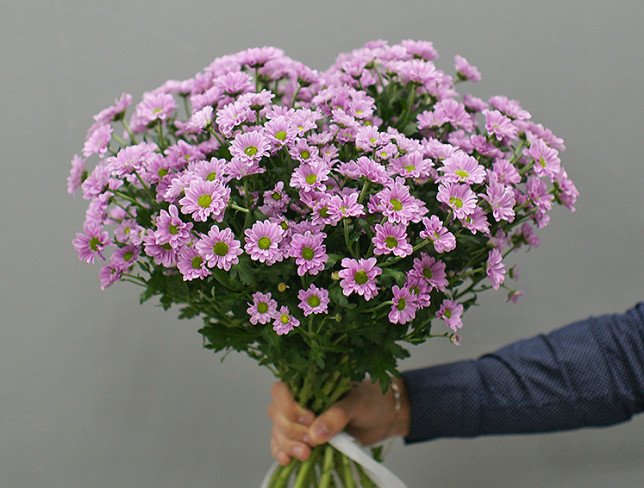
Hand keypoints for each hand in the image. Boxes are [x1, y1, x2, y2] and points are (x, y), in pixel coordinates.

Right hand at [268, 377, 409, 465]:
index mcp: (309, 384)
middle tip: (311, 441)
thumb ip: (337, 416)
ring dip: (287, 445)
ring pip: (278, 432)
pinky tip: (288, 461)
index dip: (289, 407)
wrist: (386, 416)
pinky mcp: (306, 439)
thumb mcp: (357, 403)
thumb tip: (316, 435)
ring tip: (306, 455)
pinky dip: (282, 453)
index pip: (281, 391)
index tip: (309, 419)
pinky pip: (283, 445)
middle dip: (290, 431)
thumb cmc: (372, 400)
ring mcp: (301, 421)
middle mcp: (301, 401)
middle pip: (277, 415)